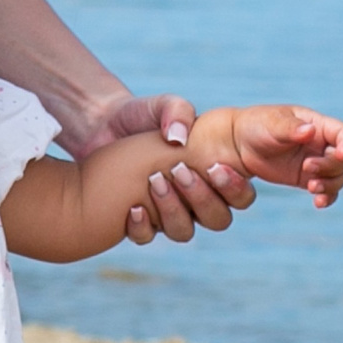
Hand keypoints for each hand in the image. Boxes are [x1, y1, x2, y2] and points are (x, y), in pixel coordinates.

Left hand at [78, 92, 256, 245]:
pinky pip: (146, 236)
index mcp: (211, 174)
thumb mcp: (161, 105)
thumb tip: (179, 138)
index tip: (214, 168)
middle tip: (179, 170)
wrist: (102, 125)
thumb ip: (177, 111)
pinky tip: (133, 207)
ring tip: (154, 181)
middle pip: (218, 219)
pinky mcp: (139, 220)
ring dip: (172, 210)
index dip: (234, 188)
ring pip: (184, 231)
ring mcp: (167, 212)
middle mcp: (195, 199)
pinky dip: (141, 226)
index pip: (240, 195)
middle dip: (202, 198)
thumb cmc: (141, 115)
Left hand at [221, 105, 342, 207]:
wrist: (238, 144)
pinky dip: (327, 197)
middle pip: (342, 159)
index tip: (340, 154)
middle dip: (330, 166)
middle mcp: (321, 144)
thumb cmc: (256, 125)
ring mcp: (315, 162)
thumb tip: (310, 131)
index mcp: (317, 124)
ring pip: (338, 177)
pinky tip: (318, 203)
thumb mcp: (272, 123)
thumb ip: (291, 128)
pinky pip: (326, 190)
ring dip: (330, 184)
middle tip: (307, 167)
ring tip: (311, 188)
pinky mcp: (306, 178)